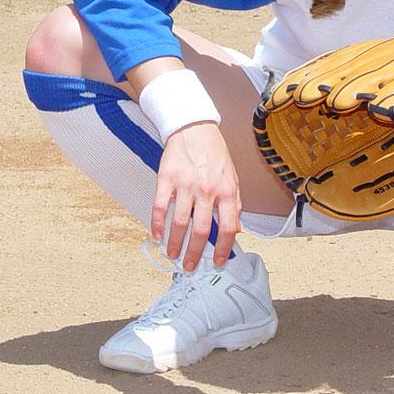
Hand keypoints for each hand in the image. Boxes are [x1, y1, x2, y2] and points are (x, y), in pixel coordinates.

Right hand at [151, 121, 240, 269]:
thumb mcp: (232, 177)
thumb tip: (237, 229)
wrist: (194, 128)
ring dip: (175, 243)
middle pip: (201, 230)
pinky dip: (157, 224)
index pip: (228, 227)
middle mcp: (207, 190)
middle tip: (189, 265)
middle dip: (195, 253)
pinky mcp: (166, 179)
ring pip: (179, 223)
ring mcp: (185, 185)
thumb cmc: (214, 153)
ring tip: (173, 254)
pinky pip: (159, 207)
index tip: (217, 261)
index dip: (223, 248)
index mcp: (227, 190)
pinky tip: (158, 235)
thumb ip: (235, 204)